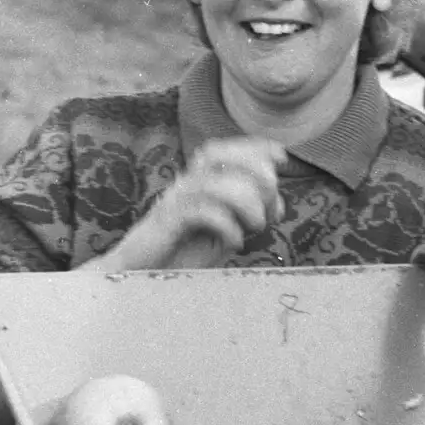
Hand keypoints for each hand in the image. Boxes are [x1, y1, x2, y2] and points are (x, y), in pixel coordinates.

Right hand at [103, 138, 285, 270]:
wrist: (142, 277)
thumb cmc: (184, 255)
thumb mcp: (225, 233)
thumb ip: (248, 215)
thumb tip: (277, 204)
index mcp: (198, 182)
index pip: (225, 150)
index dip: (254, 147)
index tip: (282, 157)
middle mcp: (185, 184)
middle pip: (220, 155)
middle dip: (257, 176)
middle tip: (271, 209)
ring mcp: (174, 201)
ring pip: (215, 182)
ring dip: (247, 202)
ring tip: (255, 226)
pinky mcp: (167, 222)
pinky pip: (202, 211)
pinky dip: (228, 225)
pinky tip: (236, 241)